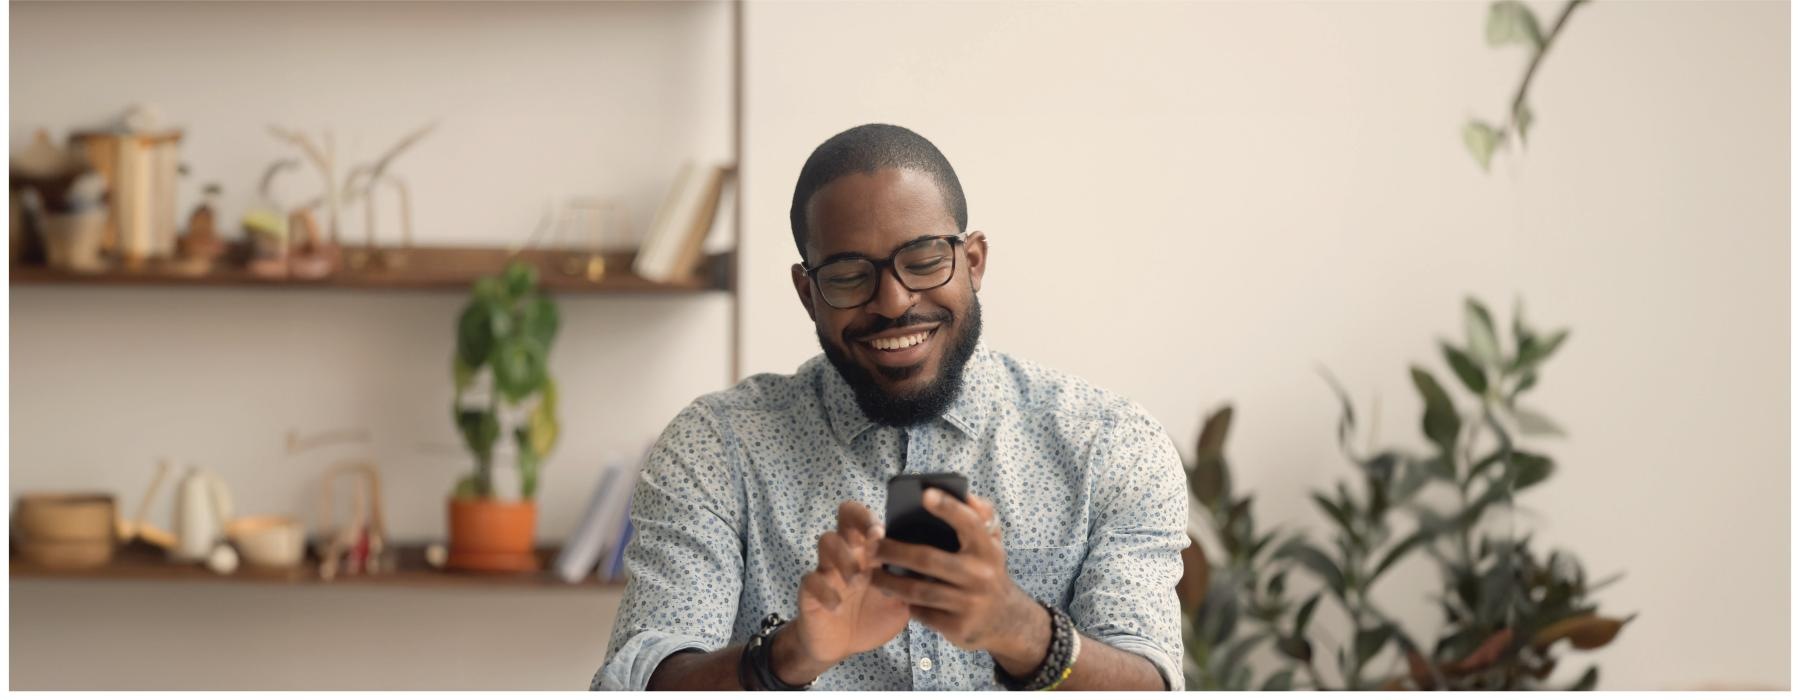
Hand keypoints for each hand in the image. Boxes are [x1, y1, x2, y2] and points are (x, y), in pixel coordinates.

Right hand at [775, 501, 909, 684]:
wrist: (842, 646)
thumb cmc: (872, 617)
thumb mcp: (900, 601)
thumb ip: (913, 584)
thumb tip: (942, 571)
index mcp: (870, 551)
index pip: (869, 517)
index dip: (873, 517)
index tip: (883, 532)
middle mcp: (848, 552)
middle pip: (845, 515)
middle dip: (858, 521)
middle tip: (872, 539)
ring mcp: (827, 569)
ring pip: (826, 540)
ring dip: (844, 556)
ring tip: (856, 580)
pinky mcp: (810, 590)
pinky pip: (811, 580)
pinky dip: (825, 591)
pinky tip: (836, 606)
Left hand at [870, 491, 1051, 674]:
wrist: (1006, 621)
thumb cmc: (987, 570)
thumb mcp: (992, 544)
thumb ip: (980, 516)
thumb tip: (964, 494)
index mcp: (988, 549)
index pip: (969, 523)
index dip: (948, 507)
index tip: (925, 493)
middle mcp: (981, 575)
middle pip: (928, 559)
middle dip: (894, 551)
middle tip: (871, 546)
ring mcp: (969, 603)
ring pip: (918, 591)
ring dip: (889, 581)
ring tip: (871, 573)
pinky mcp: (957, 627)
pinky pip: (921, 612)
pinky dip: (904, 603)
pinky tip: (892, 594)